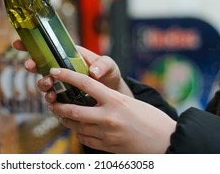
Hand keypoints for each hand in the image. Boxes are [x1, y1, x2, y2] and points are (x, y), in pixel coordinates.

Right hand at [12, 39, 133, 100]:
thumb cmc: (109, 76)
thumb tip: (93, 72)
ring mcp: (61, 85)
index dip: (32, 45)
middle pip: (40, 65)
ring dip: (42, 83)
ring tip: (49, 85)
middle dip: (32, 65)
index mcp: (69, 56)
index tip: (18, 43)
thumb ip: (103, 65)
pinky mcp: (63, 99)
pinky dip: (50, 101)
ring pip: (44, 83)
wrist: (112, 96)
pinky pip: (52, 100)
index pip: (48, 47)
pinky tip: (54, 101)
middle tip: (30, 66)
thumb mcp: (109, 66)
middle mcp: (62, 69)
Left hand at [47, 67, 175, 153]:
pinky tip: (79, 128)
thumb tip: (92, 95)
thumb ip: (110, 99)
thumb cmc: (152, 119)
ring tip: (62, 115)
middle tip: (52, 101)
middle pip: (73, 110)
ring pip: (76, 127)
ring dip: (66, 121)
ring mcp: (107, 134)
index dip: (67, 75)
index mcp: (115, 100)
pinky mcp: (107, 147)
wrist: (166, 142)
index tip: (55, 72)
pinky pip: (85, 139)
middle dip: (58, 106)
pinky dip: (79, 132)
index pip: (85, 83)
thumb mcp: (131, 102)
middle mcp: (108, 117)